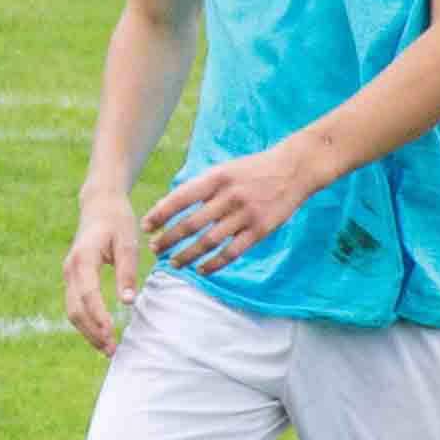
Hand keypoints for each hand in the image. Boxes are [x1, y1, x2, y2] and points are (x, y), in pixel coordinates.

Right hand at [61, 195, 147, 350]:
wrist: (99, 205)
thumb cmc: (117, 221)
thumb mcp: (127, 243)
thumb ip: (127, 272)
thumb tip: (128, 302)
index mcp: (83, 258)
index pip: (87, 293)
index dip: (98, 315)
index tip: (111, 332)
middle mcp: (70, 268)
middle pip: (75, 308)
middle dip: (92, 331)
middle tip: (112, 350)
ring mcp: (69, 274)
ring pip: (72, 310)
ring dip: (88, 332)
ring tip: (108, 348)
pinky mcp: (73, 278)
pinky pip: (75, 305)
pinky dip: (86, 323)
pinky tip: (102, 334)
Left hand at [144, 140, 316, 275]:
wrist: (293, 169)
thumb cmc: (252, 170)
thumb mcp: (224, 170)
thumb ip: (199, 187)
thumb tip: (167, 206)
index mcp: (216, 178)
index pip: (180, 198)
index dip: (160, 214)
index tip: (146, 227)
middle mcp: (229, 196)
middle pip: (191, 223)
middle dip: (169, 239)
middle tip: (155, 249)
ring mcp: (245, 214)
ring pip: (209, 241)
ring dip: (188, 255)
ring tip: (174, 263)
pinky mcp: (260, 230)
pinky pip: (232, 252)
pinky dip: (214, 264)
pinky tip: (201, 270)